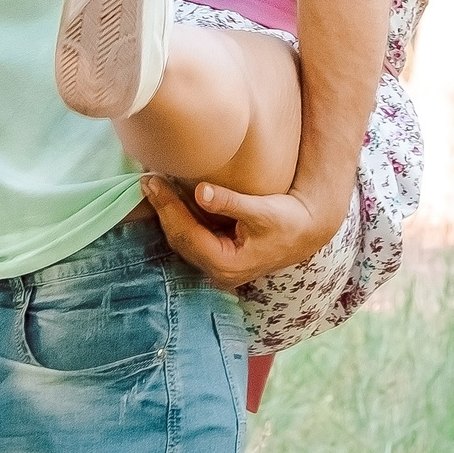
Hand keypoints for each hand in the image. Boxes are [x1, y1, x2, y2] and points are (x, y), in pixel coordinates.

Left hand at [141, 176, 334, 289]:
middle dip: (162, 209)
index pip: (186, 234)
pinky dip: (180, 218)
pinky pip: (192, 238)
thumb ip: (230, 202)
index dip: (167, 207)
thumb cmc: (288, 221)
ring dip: (168, 214)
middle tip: (145, 181)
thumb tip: (200, 191)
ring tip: (152, 187)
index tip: (152, 182)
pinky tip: (171, 200)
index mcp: (226, 264)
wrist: (307, 231)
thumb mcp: (260, 210)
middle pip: (179, 239)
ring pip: (183, 240)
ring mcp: (218, 267)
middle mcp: (218, 271)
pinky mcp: (220, 257)